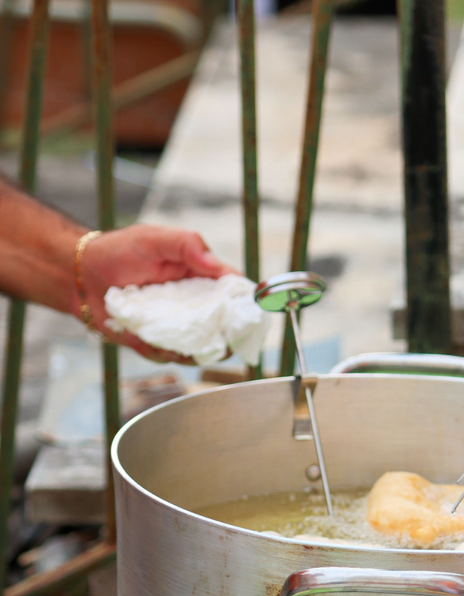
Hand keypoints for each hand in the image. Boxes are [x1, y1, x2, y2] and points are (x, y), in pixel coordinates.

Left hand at [75, 224, 237, 363]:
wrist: (83, 276)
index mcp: (200, 276)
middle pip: (224, 325)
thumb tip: (218, 267)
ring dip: (197, 349)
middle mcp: (193, 304)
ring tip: (178, 339)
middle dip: (227, 335)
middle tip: (221, 337)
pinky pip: (170, 356)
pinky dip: (166, 353)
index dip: (244, 301)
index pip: (232, 290)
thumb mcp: (155, 239)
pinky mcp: (157, 343)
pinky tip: (152, 341)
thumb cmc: (119, 251)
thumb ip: (188, 246)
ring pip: (201, 347)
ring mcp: (176, 326)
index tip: (249, 311)